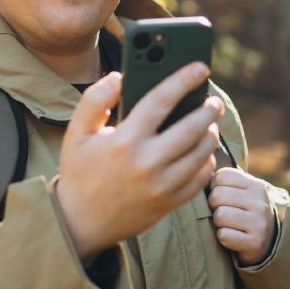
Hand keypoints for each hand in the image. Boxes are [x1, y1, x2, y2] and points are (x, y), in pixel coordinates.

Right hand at [55, 62, 223, 262]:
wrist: (80, 222)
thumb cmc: (80, 171)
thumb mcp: (77, 133)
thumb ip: (94, 100)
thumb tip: (119, 77)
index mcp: (124, 141)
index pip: (160, 100)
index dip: (183, 79)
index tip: (201, 67)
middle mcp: (147, 163)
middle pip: (192, 128)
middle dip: (208, 110)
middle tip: (212, 101)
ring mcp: (161, 186)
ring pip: (201, 153)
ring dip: (210, 134)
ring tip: (208, 125)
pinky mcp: (169, 203)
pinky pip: (200, 179)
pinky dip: (206, 162)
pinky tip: (201, 152)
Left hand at [207, 168, 275, 265]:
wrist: (269, 239)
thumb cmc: (246, 210)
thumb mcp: (243, 191)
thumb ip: (226, 179)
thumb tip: (201, 171)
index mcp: (256, 185)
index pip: (220, 176)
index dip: (214, 187)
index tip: (222, 196)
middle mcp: (260, 202)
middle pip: (217, 196)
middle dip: (214, 205)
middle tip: (223, 211)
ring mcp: (260, 223)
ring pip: (220, 216)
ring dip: (218, 222)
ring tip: (229, 224)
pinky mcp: (255, 242)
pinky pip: (224, 236)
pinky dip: (223, 237)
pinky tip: (233, 236)